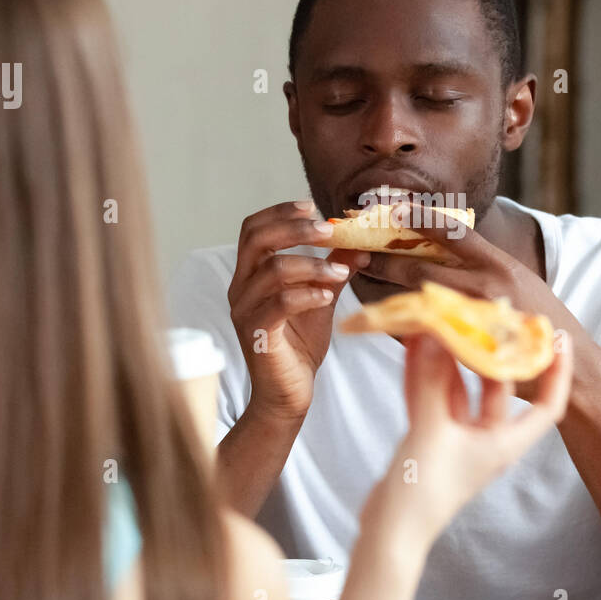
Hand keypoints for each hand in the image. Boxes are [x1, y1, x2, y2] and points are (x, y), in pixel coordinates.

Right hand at [227, 201, 368, 423]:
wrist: (289, 393)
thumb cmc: (300, 344)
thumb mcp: (321, 297)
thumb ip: (334, 268)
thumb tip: (360, 242)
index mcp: (250, 274)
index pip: (253, 229)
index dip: (280, 212)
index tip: (313, 207)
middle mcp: (240, 288)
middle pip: (256, 239)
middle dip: (294, 228)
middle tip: (328, 230)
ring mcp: (244, 311)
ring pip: (272, 270)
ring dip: (312, 265)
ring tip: (341, 273)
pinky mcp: (257, 334)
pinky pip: (278, 304)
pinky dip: (307, 294)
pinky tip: (328, 296)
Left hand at [361, 203, 585, 400]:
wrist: (574, 370)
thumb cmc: (541, 324)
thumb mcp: (519, 282)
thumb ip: (485, 269)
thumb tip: (448, 253)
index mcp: (500, 265)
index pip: (455, 233)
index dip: (420, 218)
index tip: (392, 209)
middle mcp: (489, 287)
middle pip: (424, 268)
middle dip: (387, 260)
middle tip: (360, 253)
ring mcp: (477, 320)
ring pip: (419, 301)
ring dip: (388, 293)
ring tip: (362, 283)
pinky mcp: (470, 349)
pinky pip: (428, 335)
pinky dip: (405, 327)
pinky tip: (385, 322)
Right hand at [388, 332, 572, 541]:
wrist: (390, 531)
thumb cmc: (423, 491)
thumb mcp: (431, 430)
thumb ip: (432, 381)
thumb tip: (434, 336)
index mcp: (504, 443)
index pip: (548, 406)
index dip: (557, 373)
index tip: (558, 338)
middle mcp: (486, 439)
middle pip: (498, 387)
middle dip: (490, 352)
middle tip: (487, 315)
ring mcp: (458, 439)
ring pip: (461, 389)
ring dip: (450, 359)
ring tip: (444, 322)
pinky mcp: (431, 440)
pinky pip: (433, 399)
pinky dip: (425, 375)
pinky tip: (414, 347)